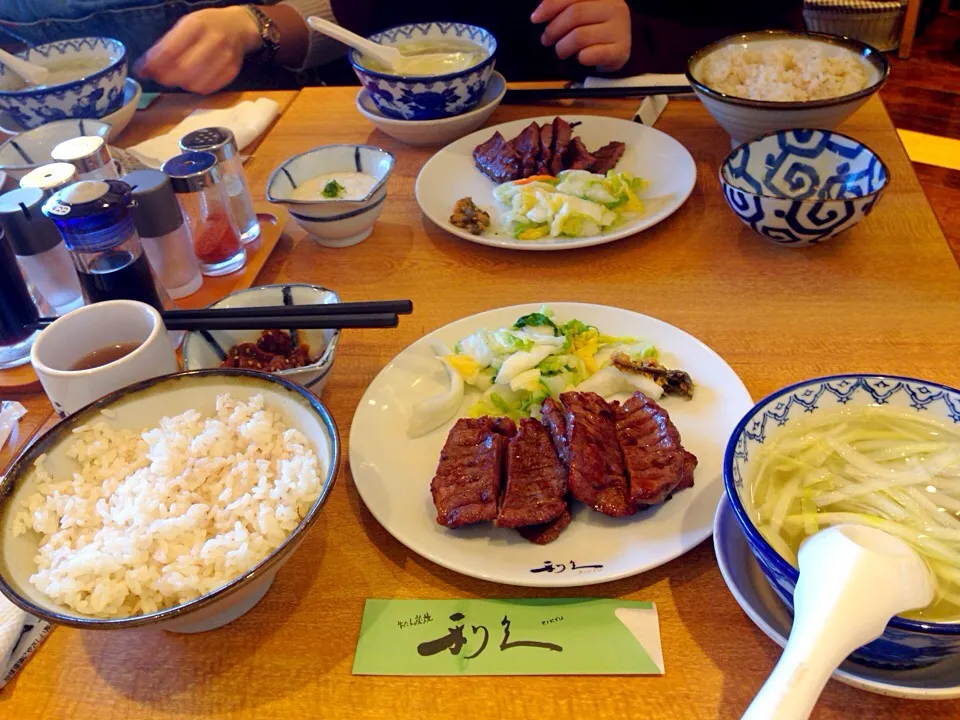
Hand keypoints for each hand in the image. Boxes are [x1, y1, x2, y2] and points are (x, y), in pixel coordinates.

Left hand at [137, 7, 260, 93]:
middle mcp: (213, 41)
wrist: (238, 27)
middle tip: (158, 77)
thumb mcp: (185, 25)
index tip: (141, 71)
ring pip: (195, 83)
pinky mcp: (232, 72)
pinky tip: (191, 81)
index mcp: (196, 25)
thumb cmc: (206, 25)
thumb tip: (144, 68)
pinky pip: (208, 89)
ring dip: (180, 84)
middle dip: (165, 77)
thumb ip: (166, 44)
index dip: (153, 64)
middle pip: (183, 70)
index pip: (169, 50)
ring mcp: (225, 58)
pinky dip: (195, 88)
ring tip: (176, 77)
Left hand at [531, 0, 631, 72]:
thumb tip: (541, 8)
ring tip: (561, 50)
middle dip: (554, 29)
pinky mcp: (620, 51)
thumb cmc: (594, 26)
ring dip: (562, 47)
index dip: (551, 5)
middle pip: (575, 14)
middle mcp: (615, 7)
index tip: (535, 18)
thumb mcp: (583, 9)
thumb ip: (564, 5)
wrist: (617, 48)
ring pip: (580, 36)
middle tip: (546, 39)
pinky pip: (590, 55)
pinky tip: (580, 57)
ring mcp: (620, 29)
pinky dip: (579, 58)